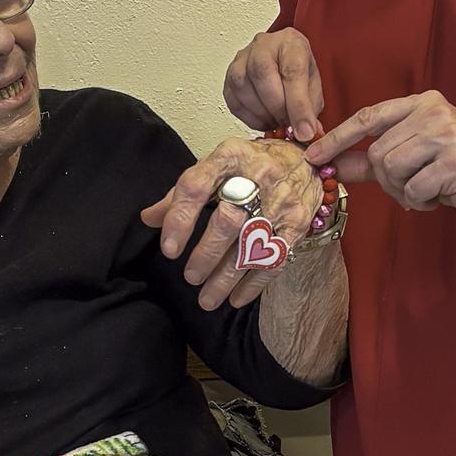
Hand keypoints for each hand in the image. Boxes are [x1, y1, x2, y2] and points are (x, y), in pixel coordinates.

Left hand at [142, 136, 324, 309]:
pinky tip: (236, 299)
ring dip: (227, 278)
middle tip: (190, 277)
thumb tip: (148, 218)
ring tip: (206, 299)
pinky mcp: (298, 222)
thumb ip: (182, 192)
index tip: (169, 250)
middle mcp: (257, 175)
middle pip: (228, 220)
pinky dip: (255, 283)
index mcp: (228, 156)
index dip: (180, 219)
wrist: (307, 159)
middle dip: (207, 254)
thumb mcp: (216, 165)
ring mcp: (281, 200)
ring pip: (252, 245)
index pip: (197, 186)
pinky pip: (276, 257)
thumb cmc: (251, 164)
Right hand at [223, 29, 324, 141]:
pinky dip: (248, 117)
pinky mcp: (229, 74)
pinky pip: (232, 99)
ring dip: (262, 113)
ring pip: (243, 86)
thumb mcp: (313, 86)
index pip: (293, 71)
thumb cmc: (297, 70)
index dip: (298, 106)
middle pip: (263, 74)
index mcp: (291, 43)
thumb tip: (306, 133)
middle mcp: (263, 45)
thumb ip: (310, 108)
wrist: (281, 60)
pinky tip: (263, 120)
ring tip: (277, 123)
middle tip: (288, 126)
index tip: (304, 131)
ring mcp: (242, 58)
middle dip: (277, 108)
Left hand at [307, 91, 455, 232]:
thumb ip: (371, 160)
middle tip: (411, 188)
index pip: (368, 117)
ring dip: (404, 191)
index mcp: (421, 102)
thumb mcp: (413, 159)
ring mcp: (446, 133)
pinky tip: (441, 197)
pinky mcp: (455, 161)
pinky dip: (420, 201)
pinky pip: (412, 188)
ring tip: (428, 190)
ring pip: (391, 169)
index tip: (312, 157)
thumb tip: (329, 165)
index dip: (337, 138)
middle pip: (378, 152)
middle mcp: (433, 111)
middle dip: (388, 180)